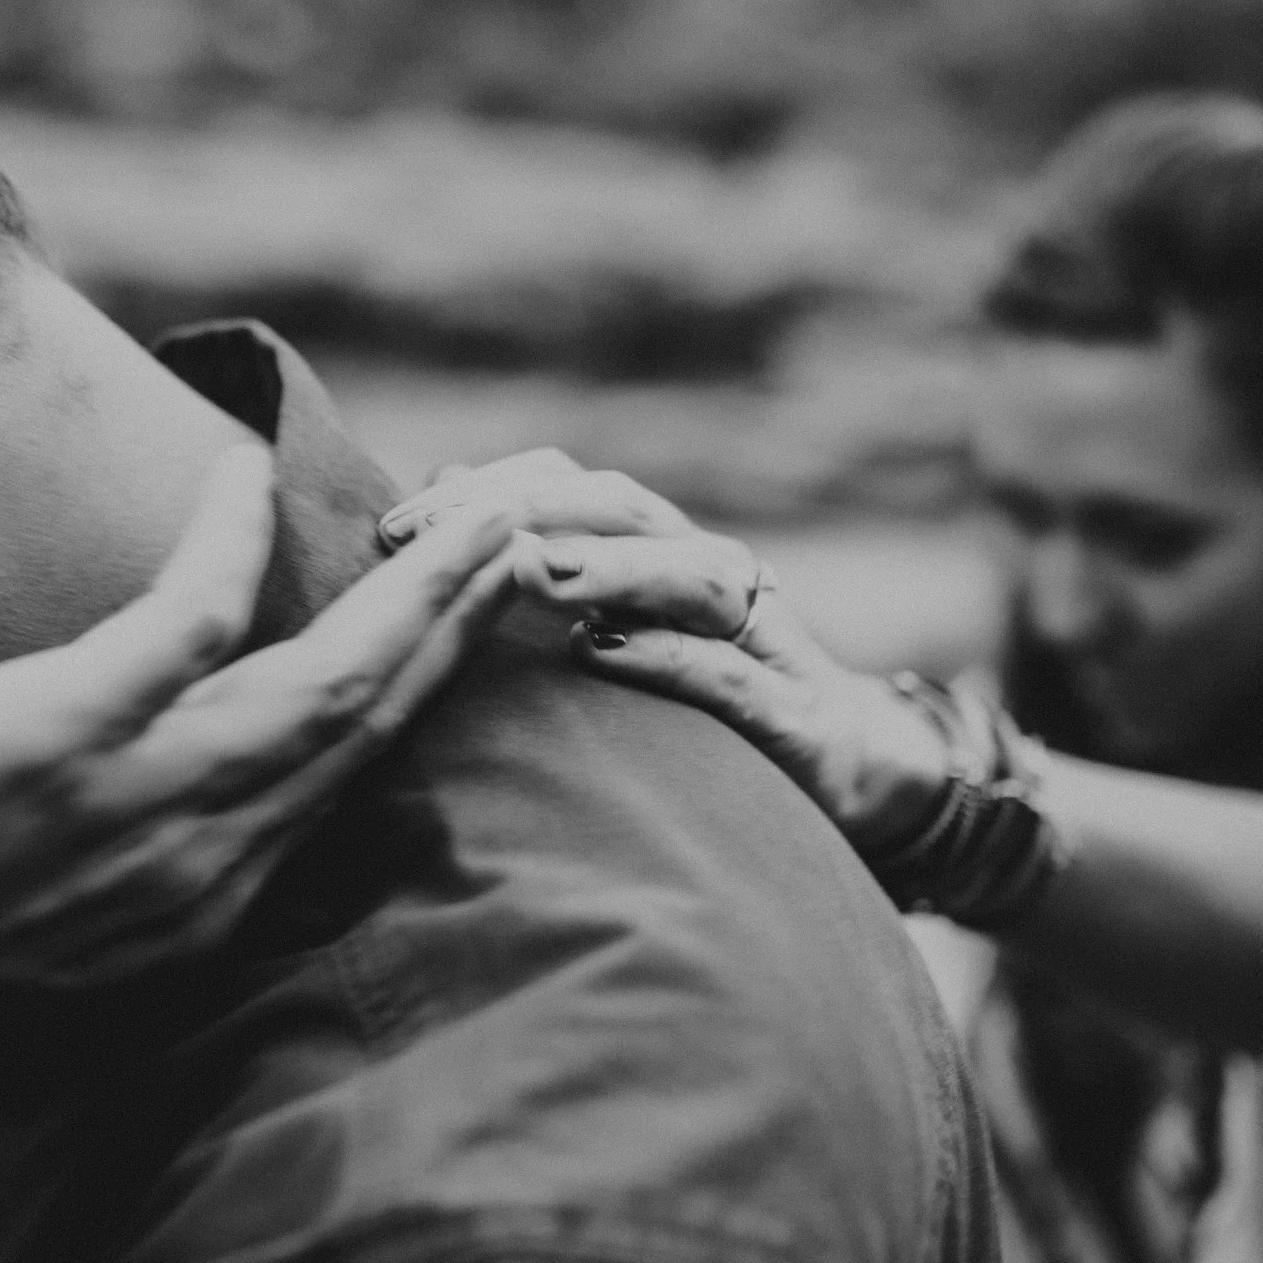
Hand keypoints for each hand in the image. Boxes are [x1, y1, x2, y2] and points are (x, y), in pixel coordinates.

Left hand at [0, 444, 523, 1064]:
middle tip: (516, 542)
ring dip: (408, 595)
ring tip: (471, 518)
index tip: (448, 637)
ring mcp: (138, 803)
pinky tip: (241, 473)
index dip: (405, 703)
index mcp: (199, 913)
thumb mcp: (46, 951)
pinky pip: (180, 622)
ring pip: (319, 683)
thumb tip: (136, 817)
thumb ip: (119, 884)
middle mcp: (201, 866)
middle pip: (362, 730)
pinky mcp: (60, 737)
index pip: (334, 792)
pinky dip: (225, 543)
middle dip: (448, 632)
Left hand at [382, 451, 948, 857]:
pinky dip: (667, 657)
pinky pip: (729, 675)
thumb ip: (554, 564)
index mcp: (669, 555)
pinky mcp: (794, 716)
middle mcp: (716, 577)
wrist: (866, 775)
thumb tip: (452, 490)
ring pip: (685, 575)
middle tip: (432, 538)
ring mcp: (762, 641)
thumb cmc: (726, 702)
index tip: (396, 526)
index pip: (577, 487)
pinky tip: (602, 652)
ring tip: (523, 569)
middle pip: (624, 508)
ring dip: (601, 564)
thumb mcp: (634, 629)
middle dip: (524, 511)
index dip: (489, 490)